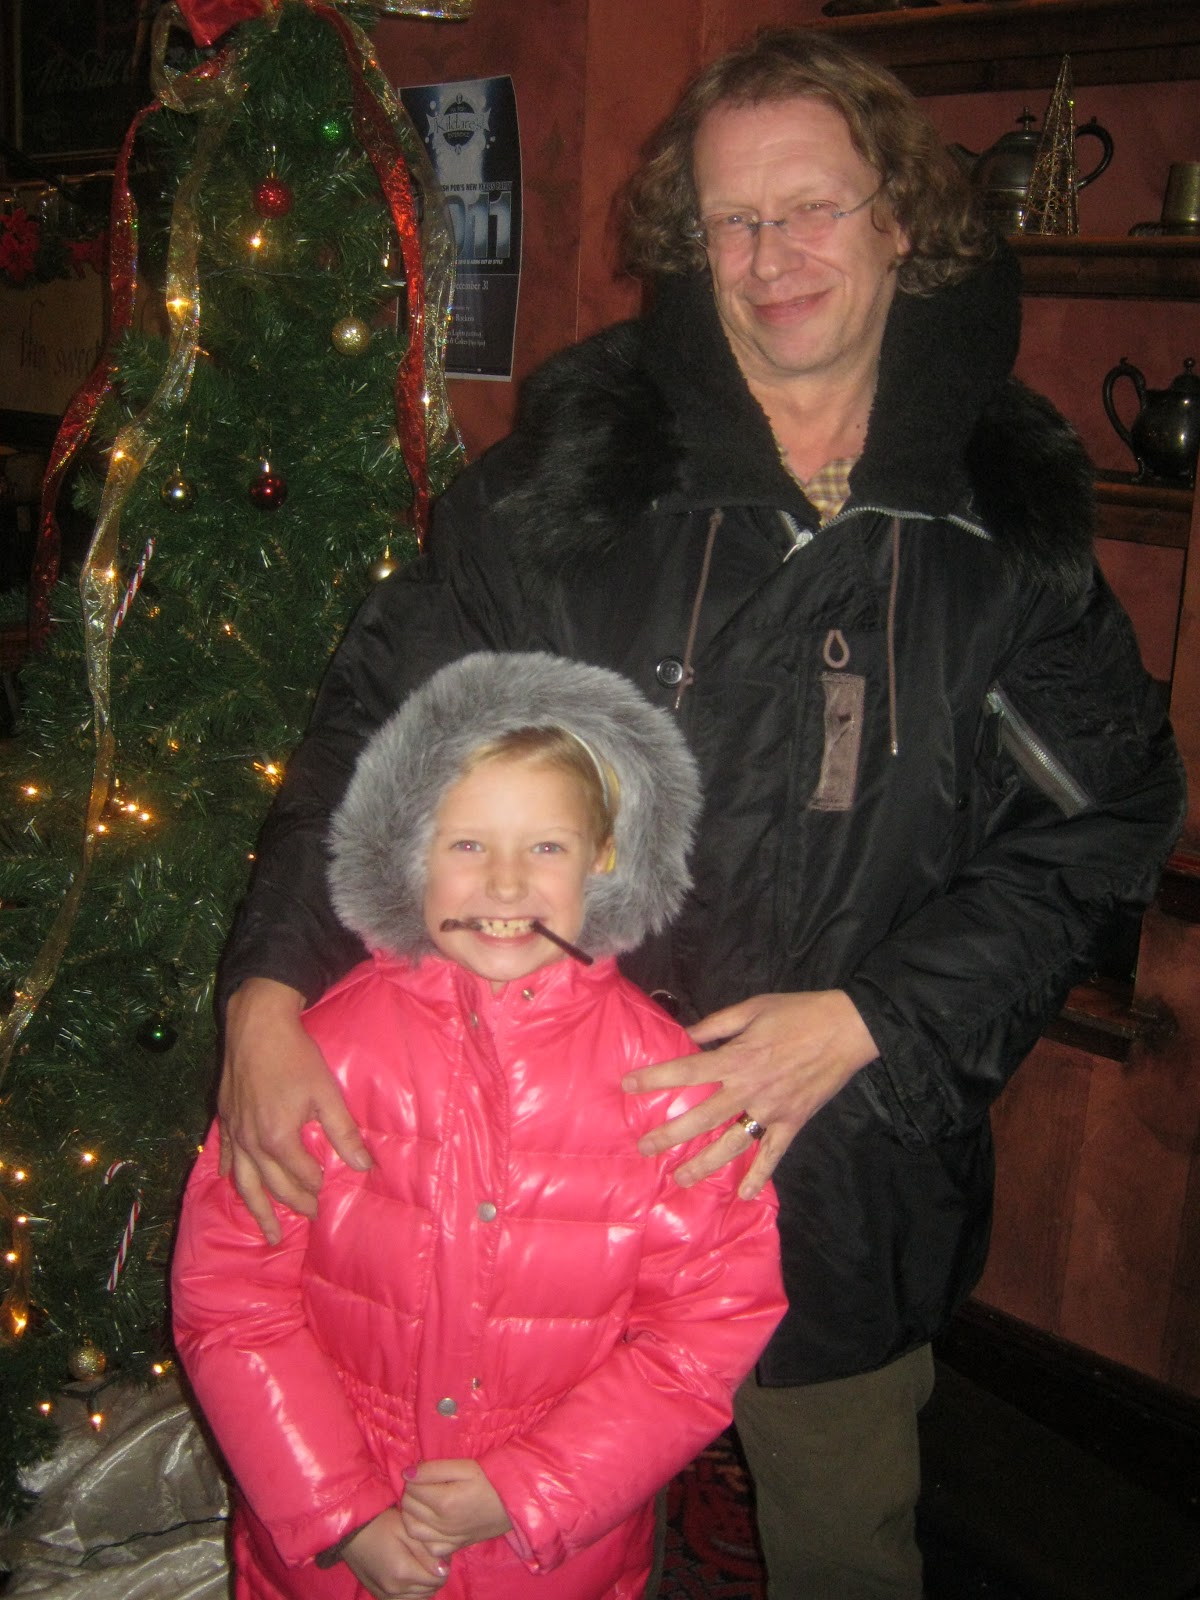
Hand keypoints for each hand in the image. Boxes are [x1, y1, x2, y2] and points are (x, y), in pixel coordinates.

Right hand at [217, 976, 371, 1242]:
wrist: (256, 1025)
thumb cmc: (295, 1057)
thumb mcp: (327, 1094)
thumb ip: (344, 1133)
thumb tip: (365, 1166)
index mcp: (278, 1139)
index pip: (303, 1175)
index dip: (318, 1185)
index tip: (329, 1191)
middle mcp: (252, 1143)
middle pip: (274, 1186)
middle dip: (294, 1204)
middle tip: (310, 1216)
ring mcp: (233, 1133)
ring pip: (243, 1182)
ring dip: (257, 1210)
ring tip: (268, 1232)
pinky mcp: (223, 1119)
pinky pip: (225, 1157)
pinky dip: (231, 1174)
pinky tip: (233, 1182)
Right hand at [341, 1507, 447, 1598]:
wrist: (351, 1532)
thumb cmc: (381, 1524)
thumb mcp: (407, 1530)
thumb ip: (426, 1551)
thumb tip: (444, 1570)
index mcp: (402, 1572)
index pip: (438, 1579)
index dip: (444, 1565)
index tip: (440, 1551)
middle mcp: (394, 1590)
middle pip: (430, 1591)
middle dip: (436, 1575)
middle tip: (431, 1556)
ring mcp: (386, 1596)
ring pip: (420, 1599)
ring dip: (425, 1585)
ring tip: (421, 1564)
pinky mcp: (380, 1597)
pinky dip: (414, 1592)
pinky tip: (411, 1575)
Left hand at [401, 1459, 512, 1558]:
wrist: (512, 1503)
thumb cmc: (489, 1480)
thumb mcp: (464, 1467)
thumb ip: (433, 1469)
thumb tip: (406, 1474)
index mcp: (444, 1502)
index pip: (411, 1488)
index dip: (413, 1476)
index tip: (423, 1472)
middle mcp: (442, 1525)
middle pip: (409, 1508)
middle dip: (410, 1493)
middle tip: (422, 1484)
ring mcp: (447, 1539)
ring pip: (412, 1530)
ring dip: (411, 1514)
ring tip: (422, 1502)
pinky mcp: (453, 1548)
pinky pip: (427, 1547)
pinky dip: (422, 1536)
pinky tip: (430, 1523)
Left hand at [622, 991, 878, 1198]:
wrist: (847, 1028)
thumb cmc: (797, 1013)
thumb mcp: (752, 1008)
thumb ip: (716, 1025)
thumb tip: (685, 1035)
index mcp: (736, 1058)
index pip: (686, 1071)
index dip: (655, 1078)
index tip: (628, 1086)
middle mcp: (749, 1089)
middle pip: (701, 1117)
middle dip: (669, 1135)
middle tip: (644, 1148)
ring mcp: (771, 1111)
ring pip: (731, 1144)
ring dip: (704, 1164)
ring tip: (679, 1178)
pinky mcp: (793, 1123)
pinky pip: (773, 1154)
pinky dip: (759, 1175)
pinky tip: (744, 1194)